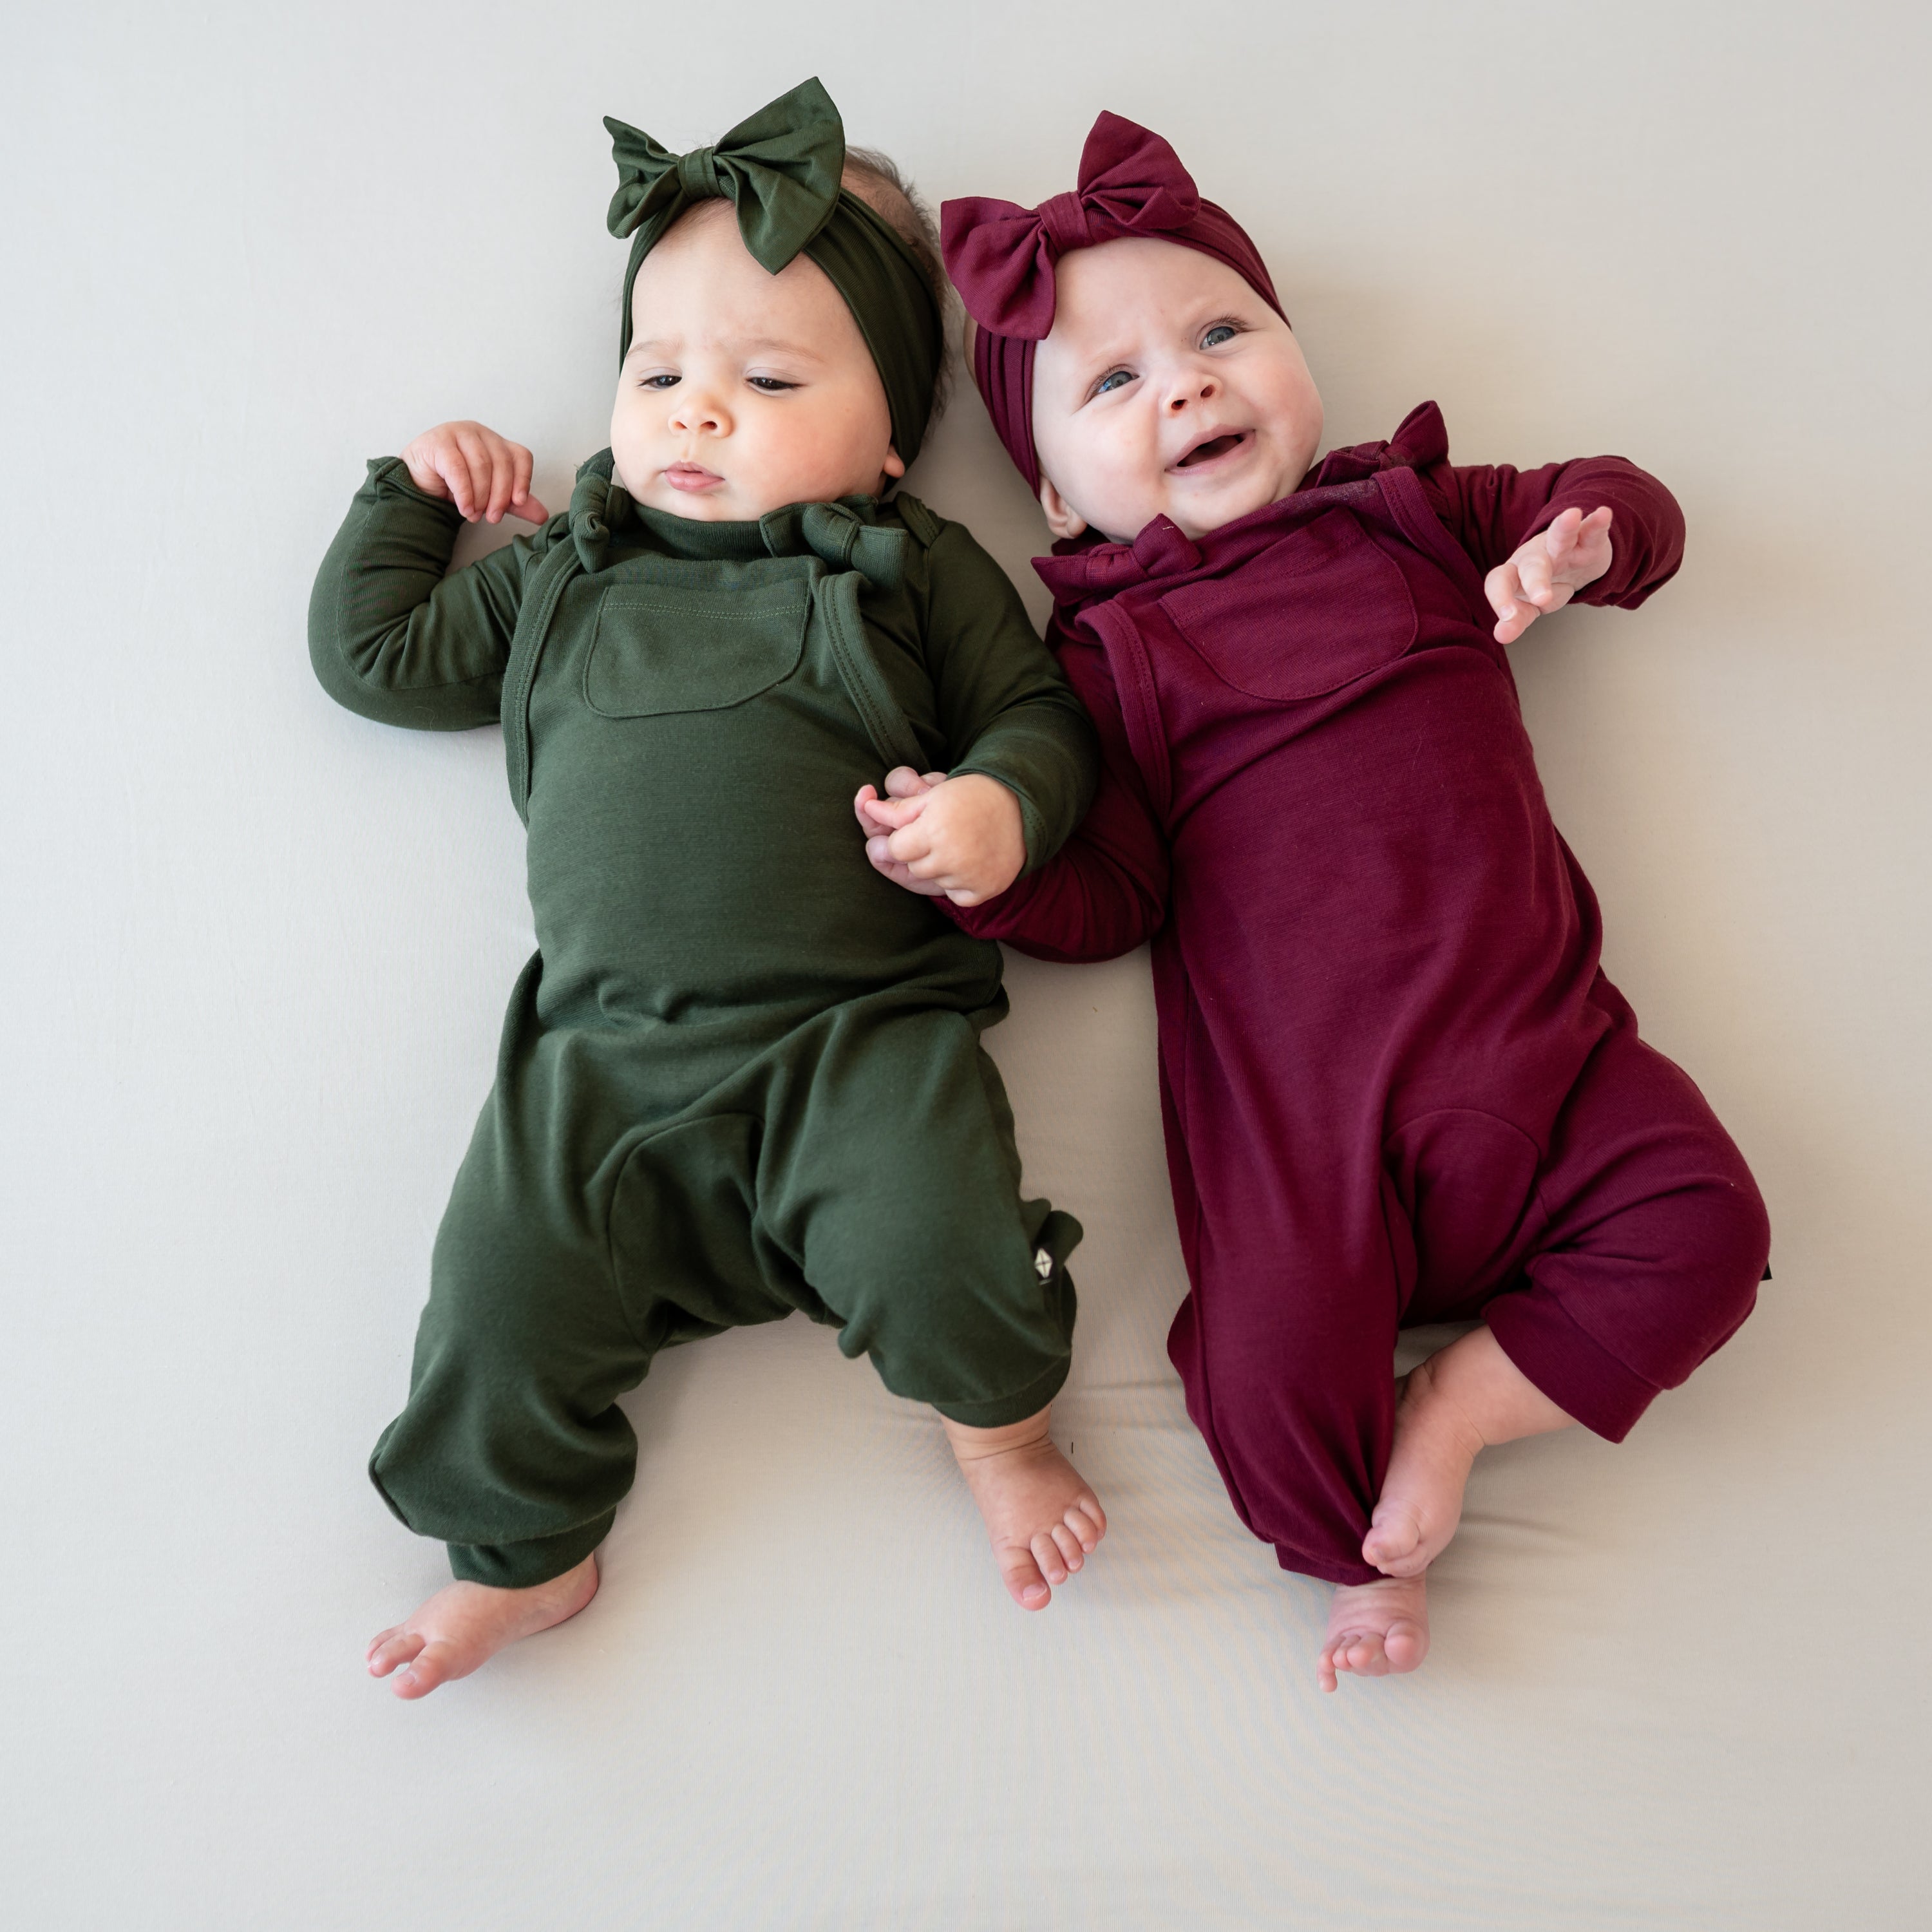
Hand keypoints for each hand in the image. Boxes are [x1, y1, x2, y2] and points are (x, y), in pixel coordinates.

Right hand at [400, 421, 549, 524]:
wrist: (418, 484)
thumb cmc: (456, 486)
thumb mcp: (490, 497)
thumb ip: (515, 503)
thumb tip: (543, 516)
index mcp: (497, 443)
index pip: (521, 456)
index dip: (524, 479)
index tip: (518, 503)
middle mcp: (480, 433)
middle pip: (501, 462)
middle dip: (499, 495)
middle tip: (493, 518)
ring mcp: (458, 432)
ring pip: (481, 465)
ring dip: (480, 496)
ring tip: (474, 515)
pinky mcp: (438, 441)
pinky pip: (458, 468)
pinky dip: (464, 493)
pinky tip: (465, 509)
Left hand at [853, 767, 1024, 905]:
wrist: (1022, 808)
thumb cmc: (972, 796)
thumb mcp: (932, 795)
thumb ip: (897, 809)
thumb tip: (867, 810)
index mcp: (933, 829)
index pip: (893, 849)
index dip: (900, 840)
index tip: (915, 831)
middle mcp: (950, 856)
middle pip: (912, 867)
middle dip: (919, 853)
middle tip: (940, 835)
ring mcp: (968, 876)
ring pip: (933, 881)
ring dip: (938, 868)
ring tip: (957, 846)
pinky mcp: (983, 890)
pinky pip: (956, 895)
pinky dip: (959, 883)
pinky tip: (970, 862)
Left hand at [1485, 505, 1612, 643]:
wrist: (1572, 562)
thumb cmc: (1543, 585)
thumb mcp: (1529, 606)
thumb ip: (1517, 619)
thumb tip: (1501, 635)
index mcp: (1515, 574)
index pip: (1499, 582)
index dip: (1500, 598)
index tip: (1507, 617)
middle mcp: (1534, 556)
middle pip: (1532, 565)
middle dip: (1536, 580)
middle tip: (1542, 599)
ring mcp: (1560, 546)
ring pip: (1560, 538)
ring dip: (1565, 528)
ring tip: (1571, 516)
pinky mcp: (1587, 539)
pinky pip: (1591, 530)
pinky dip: (1598, 523)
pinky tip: (1603, 514)